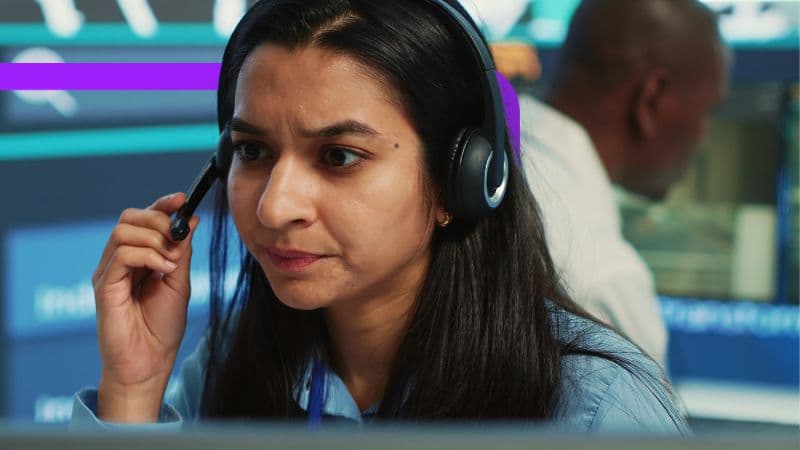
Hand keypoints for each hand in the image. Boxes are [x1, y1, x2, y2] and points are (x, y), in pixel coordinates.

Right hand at [92, 193, 198, 421]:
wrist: (150, 363)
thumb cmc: (163, 327)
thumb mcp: (180, 281)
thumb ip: (182, 251)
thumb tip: (191, 219)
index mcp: (139, 257)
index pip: (144, 219)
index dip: (162, 205)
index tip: (182, 200)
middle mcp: (120, 260)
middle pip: (130, 217)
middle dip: (159, 220)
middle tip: (178, 240)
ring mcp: (109, 272)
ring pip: (123, 231)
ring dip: (155, 239)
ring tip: (171, 262)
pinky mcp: (104, 286)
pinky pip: (122, 254)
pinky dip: (148, 255)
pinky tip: (165, 269)